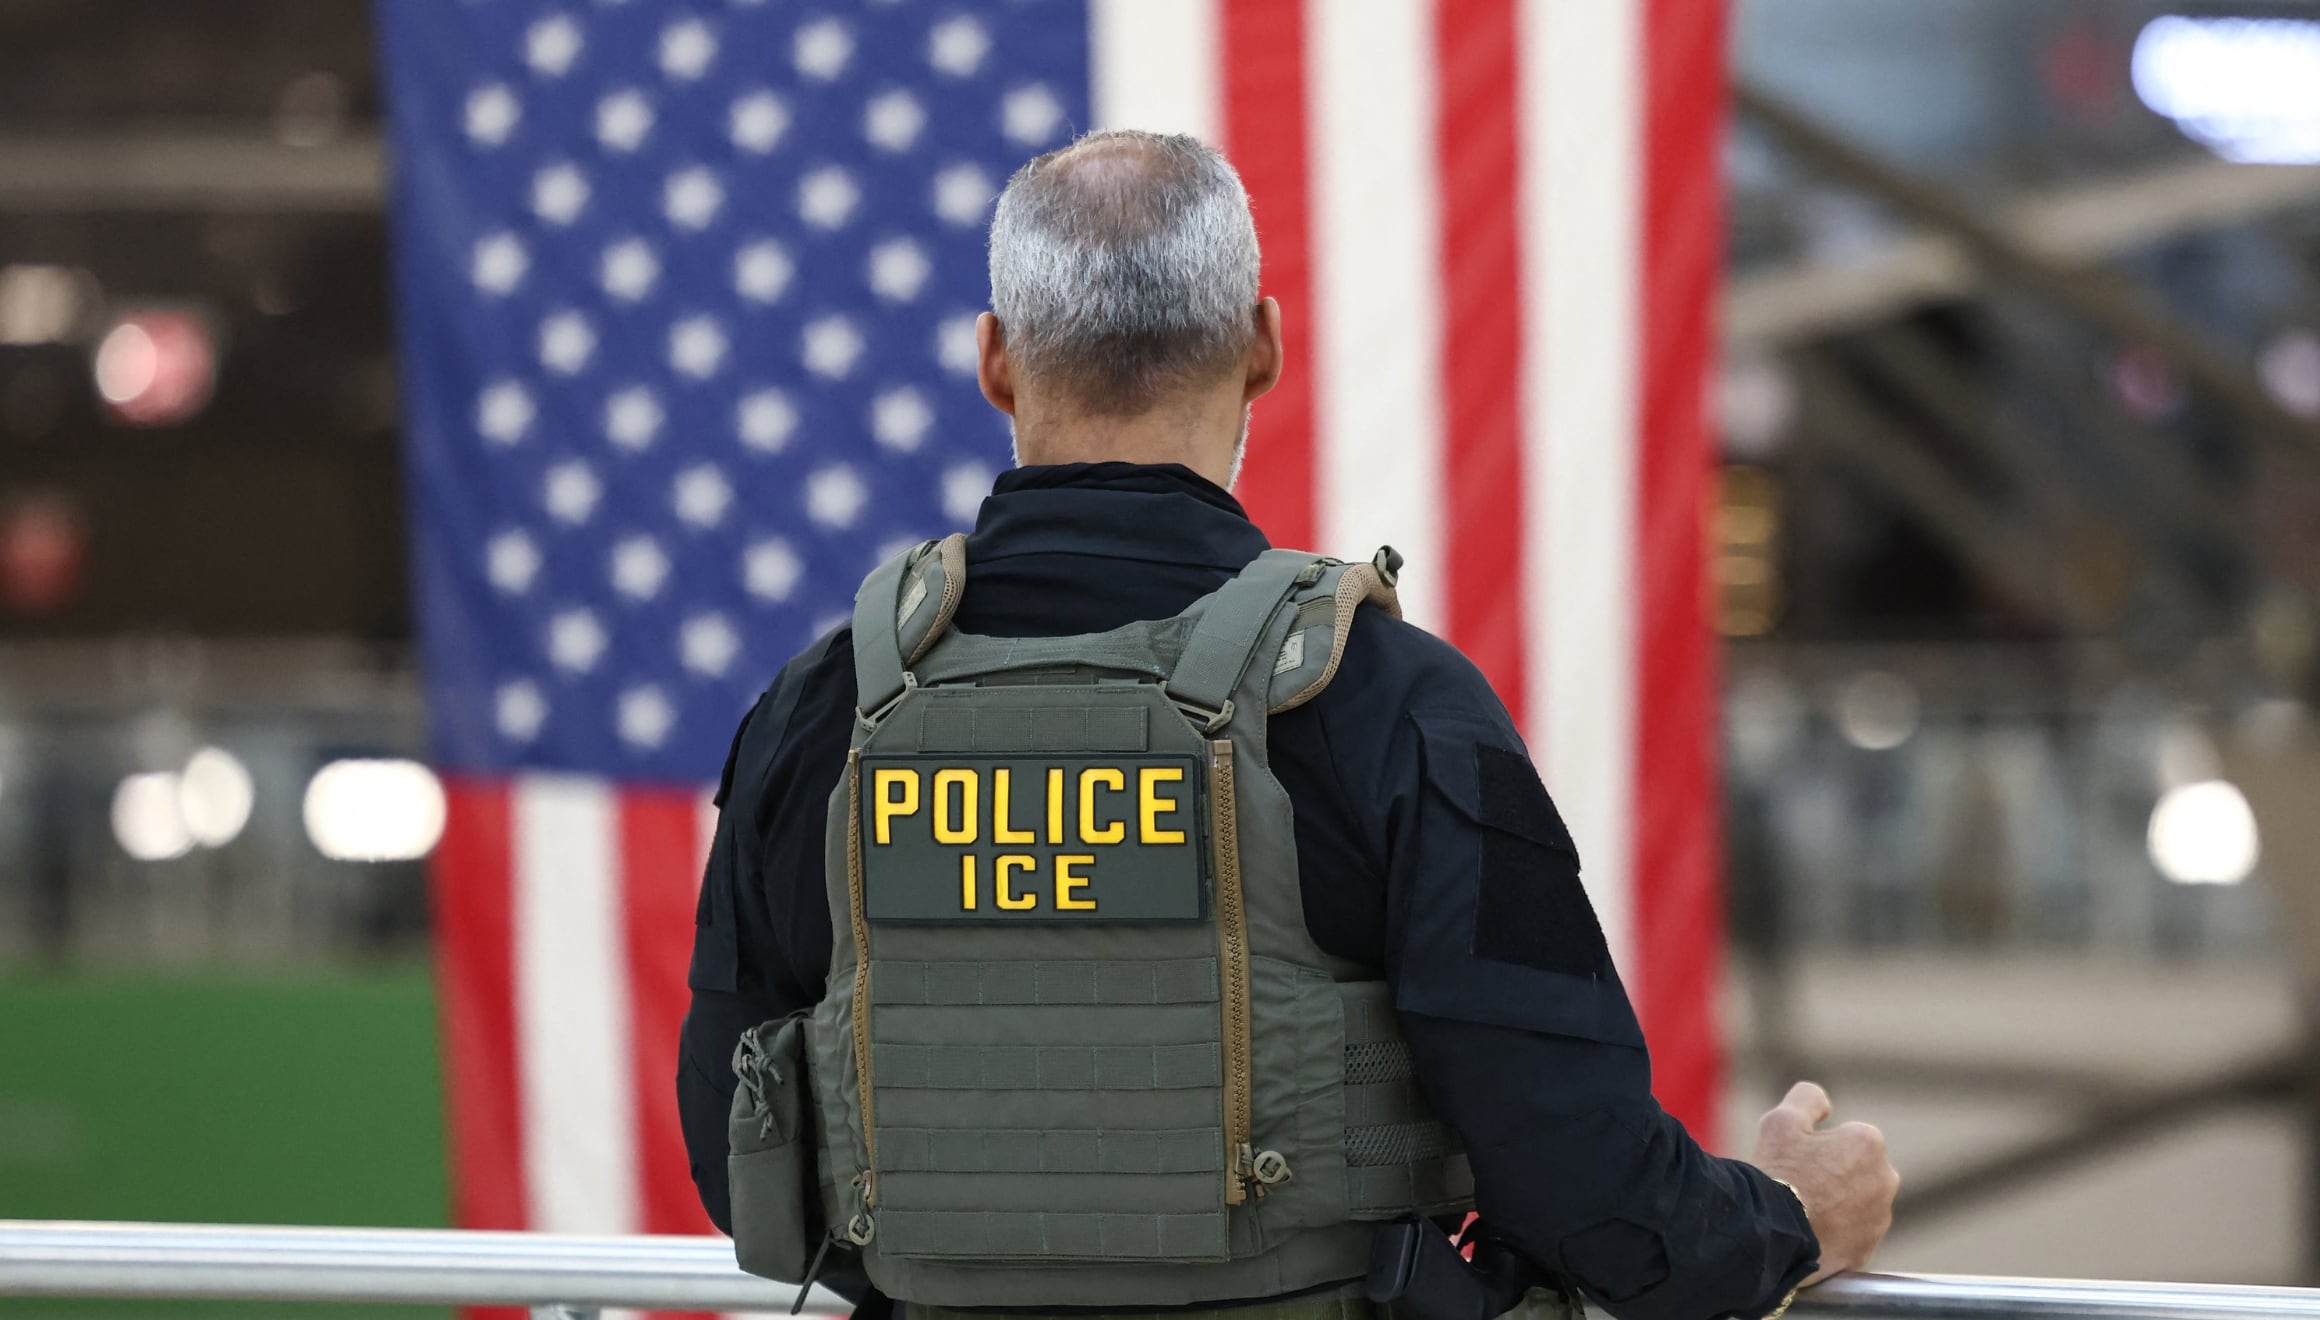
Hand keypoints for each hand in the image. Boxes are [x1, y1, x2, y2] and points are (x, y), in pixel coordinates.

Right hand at [1751, 1081, 1898, 1285]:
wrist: (1771, 1234)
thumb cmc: (1777, 1173)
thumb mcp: (1781, 1121)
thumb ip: (1808, 1099)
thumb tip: (1825, 1103)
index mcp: (1868, 1143)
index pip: (1847, 1139)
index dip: (1818, 1147)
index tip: (1798, 1161)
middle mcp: (1885, 1180)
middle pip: (1856, 1172)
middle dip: (1834, 1177)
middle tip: (1799, 1187)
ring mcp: (1878, 1219)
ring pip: (1856, 1206)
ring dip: (1836, 1206)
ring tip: (1802, 1213)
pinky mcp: (1867, 1251)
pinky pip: (1851, 1237)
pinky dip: (1835, 1236)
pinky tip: (1808, 1235)